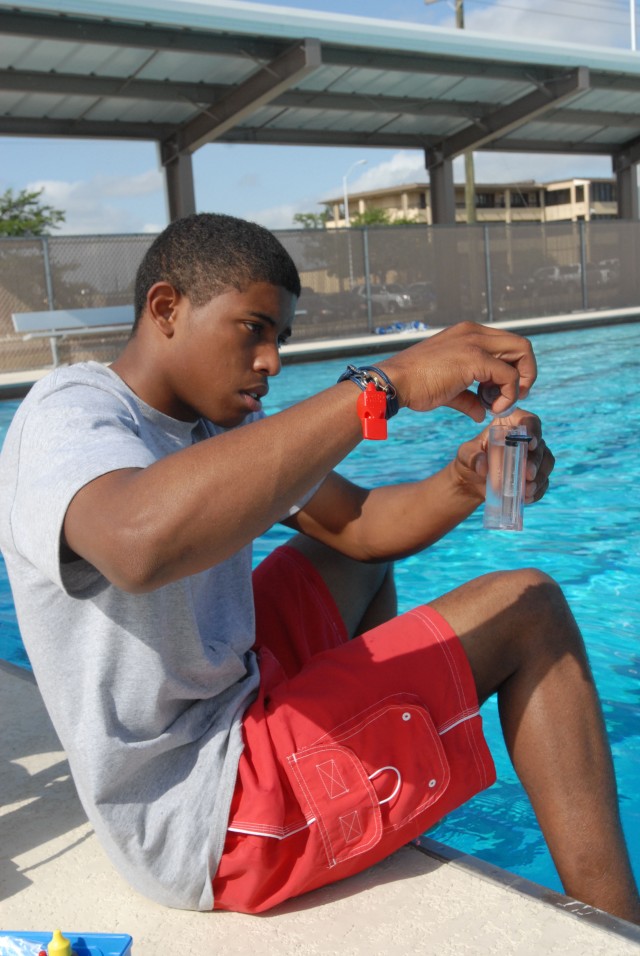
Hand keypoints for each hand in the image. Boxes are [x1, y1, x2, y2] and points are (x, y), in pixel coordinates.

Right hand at [380, 322, 536, 421]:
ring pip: (522, 353)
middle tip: (511, 398)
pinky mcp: (475, 359)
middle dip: (525, 374)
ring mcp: (475, 342)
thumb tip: (482, 414)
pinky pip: (509, 376)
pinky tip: (491, 409)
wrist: (394, 383)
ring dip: (520, 383)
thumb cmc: (415, 385)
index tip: (501, 392)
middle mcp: (474, 332)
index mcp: (468, 334)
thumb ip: (469, 398)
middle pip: (521, 345)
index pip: (507, 344)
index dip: (513, 369)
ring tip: (498, 405)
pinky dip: (509, 395)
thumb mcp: (448, 389)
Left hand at [454, 408, 554, 504]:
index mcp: (511, 424)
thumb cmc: (471, 459)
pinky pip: (543, 481)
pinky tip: (527, 497)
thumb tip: (483, 467)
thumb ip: (472, 457)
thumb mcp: (466, 455)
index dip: (533, 430)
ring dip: (539, 477)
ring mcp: (534, 457)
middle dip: (536, 461)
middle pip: (540, 445)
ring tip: (527, 490)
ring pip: (546, 463)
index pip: (528, 421)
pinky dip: (537, 490)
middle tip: (528, 474)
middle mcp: (527, 438)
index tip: (530, 443)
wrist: (473, 480)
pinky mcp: (536, 474)